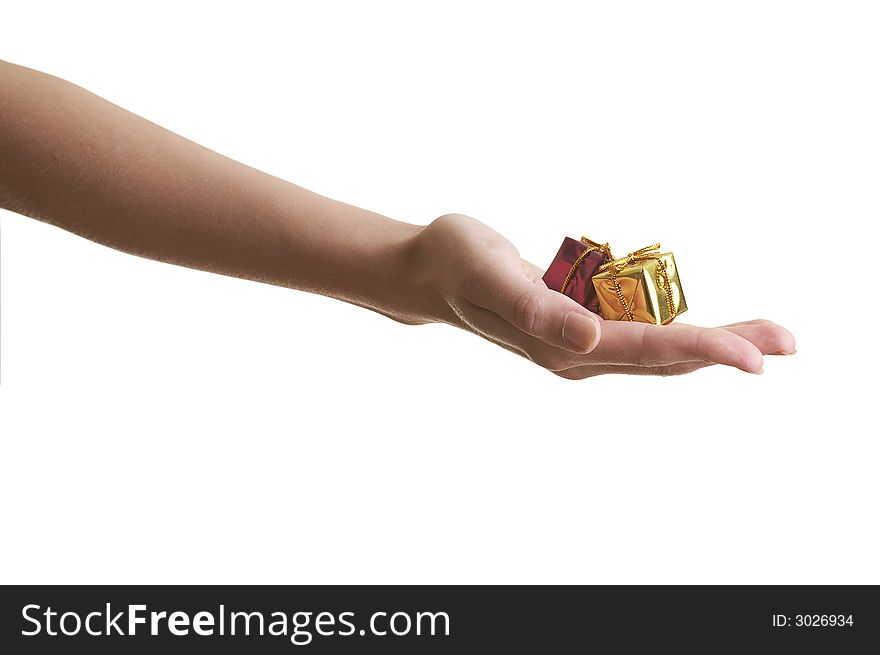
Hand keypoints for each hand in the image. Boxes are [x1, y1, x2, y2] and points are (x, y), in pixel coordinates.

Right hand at [414, 214, 794, 377]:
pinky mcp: (579, 326)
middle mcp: (579, 354)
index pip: (647, 349)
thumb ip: (538, 310)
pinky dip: (680, 330)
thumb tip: (590, 342)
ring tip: (762, 335)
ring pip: (658, 349)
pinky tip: (704, 325)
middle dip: (726, 348)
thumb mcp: (491, 276)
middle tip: (786, 341)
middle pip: (666, 356)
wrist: (430, 269)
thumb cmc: (458, 263)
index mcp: (563, 347)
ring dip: (711, 342)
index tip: (756, 356)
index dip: (704, 349)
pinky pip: (640, 334)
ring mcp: (580, 344)